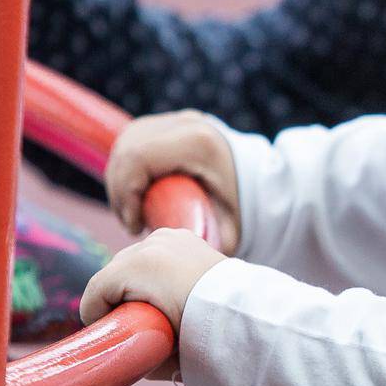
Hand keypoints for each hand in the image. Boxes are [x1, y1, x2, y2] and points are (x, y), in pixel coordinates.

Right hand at [79, 228, 228, 377]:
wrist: (247, 315)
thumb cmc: (203, 337)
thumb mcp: (162, 354)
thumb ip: (135, 355)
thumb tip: (126, 358)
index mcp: (137, 267)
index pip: (96, 291)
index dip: (95, 318)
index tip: (106, 337)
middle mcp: (149, 244)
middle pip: (112, 274)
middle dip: (114, 300)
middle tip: (129, 327)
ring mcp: (167, 236)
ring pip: (132, 260)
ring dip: (133, 283)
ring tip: (150, 308)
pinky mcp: (182, 236)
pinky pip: (154, 252)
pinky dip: (152, 269)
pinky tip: (164, 289)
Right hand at [105, 111, 241, 251]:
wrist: (266, 180)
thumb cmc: (246, 208)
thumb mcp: (228, 229)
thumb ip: (205, 244)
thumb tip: (176, 265)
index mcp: (197, 143)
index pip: (137, 158)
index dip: (125, 193)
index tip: (136, 225)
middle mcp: (184, 124)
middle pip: (126, 149)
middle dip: (119, 190)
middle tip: (133, 223)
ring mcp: (176, 119)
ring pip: (125, 143)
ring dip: (120, 180)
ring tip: (134, 212)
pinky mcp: (169, 123)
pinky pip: (133, 141)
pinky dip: (127, 169)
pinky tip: (138, 194)